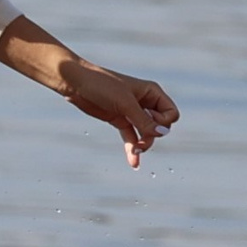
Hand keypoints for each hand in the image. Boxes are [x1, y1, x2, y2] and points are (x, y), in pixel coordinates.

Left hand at [56, 61, 179, 168]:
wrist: (76, 84)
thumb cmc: (102, 85)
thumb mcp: (125, 103)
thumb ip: (143, 120)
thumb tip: (163, 133)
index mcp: (152, 92)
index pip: (171, 113)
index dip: (163, 121)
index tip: (148, 119)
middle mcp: (145, 102)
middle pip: (160, 126)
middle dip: (152, 136)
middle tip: (140, 143)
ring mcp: (132, 112)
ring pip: (146, 134)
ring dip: (143, 144)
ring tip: (135, 152)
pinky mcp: (119, 120)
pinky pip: (131, 137)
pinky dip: (132, 148)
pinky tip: (134, 163)